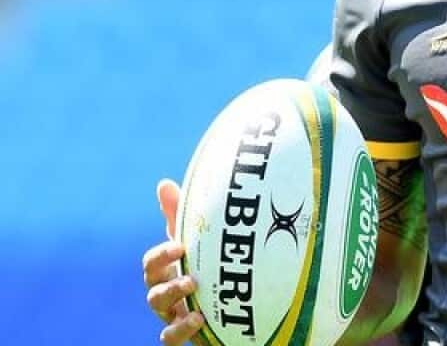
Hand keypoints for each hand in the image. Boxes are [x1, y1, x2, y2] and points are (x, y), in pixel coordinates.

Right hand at [141, 179, 205, 344]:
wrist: (227, 305)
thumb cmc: (206, 267)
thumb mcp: (198, 242)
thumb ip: (180, 216)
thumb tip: (163, 183)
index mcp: (166, 271)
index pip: (152, 263)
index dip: (161, 255)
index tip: (179, 246)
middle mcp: (164, 294)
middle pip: (153, 290)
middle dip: (169, 283)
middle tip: (191, 277)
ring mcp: (171, 315)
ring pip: (161, 312)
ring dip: (176, 303)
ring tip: (196, 295)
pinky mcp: (182, 334)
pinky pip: (170, 337)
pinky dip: (180, 330)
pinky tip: (198, 320)